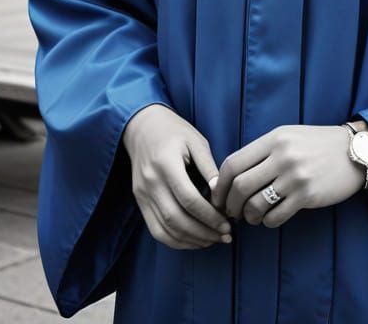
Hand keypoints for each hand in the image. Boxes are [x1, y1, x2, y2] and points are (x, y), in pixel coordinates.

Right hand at [122, 104, 230, 249]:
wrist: (142, 126)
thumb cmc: (174, 131)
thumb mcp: (196, 141)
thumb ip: (209, 167)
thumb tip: (222, 194)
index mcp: (166, 164)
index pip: (188, 199)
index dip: (209, 216)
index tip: (227, 224)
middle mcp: (150, 182)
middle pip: (176, 219)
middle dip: (203, 233)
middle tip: (225, 236)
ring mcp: (142, 194)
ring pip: (164, 230)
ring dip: (190, 240)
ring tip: (213, 239)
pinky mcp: (140, 201)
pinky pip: (156, 229)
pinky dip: (175, 240)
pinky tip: (194, 239)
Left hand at [213, 124, 367, 228]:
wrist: (355, 151)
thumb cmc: (316, 144)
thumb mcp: (288, 136)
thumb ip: (261, 152)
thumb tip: (229, 176)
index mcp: (274, 138)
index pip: (234, 163)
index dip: (220, 184)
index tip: (218, 196)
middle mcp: (282, 156)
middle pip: (241, 186)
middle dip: (230, 204)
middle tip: (231, 212)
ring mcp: (295, 176)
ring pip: (256, 204)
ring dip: (248, 216)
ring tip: (250, 217)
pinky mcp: (308, 195)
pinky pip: (276, 216)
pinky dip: (267, 221)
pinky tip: (269, 219)